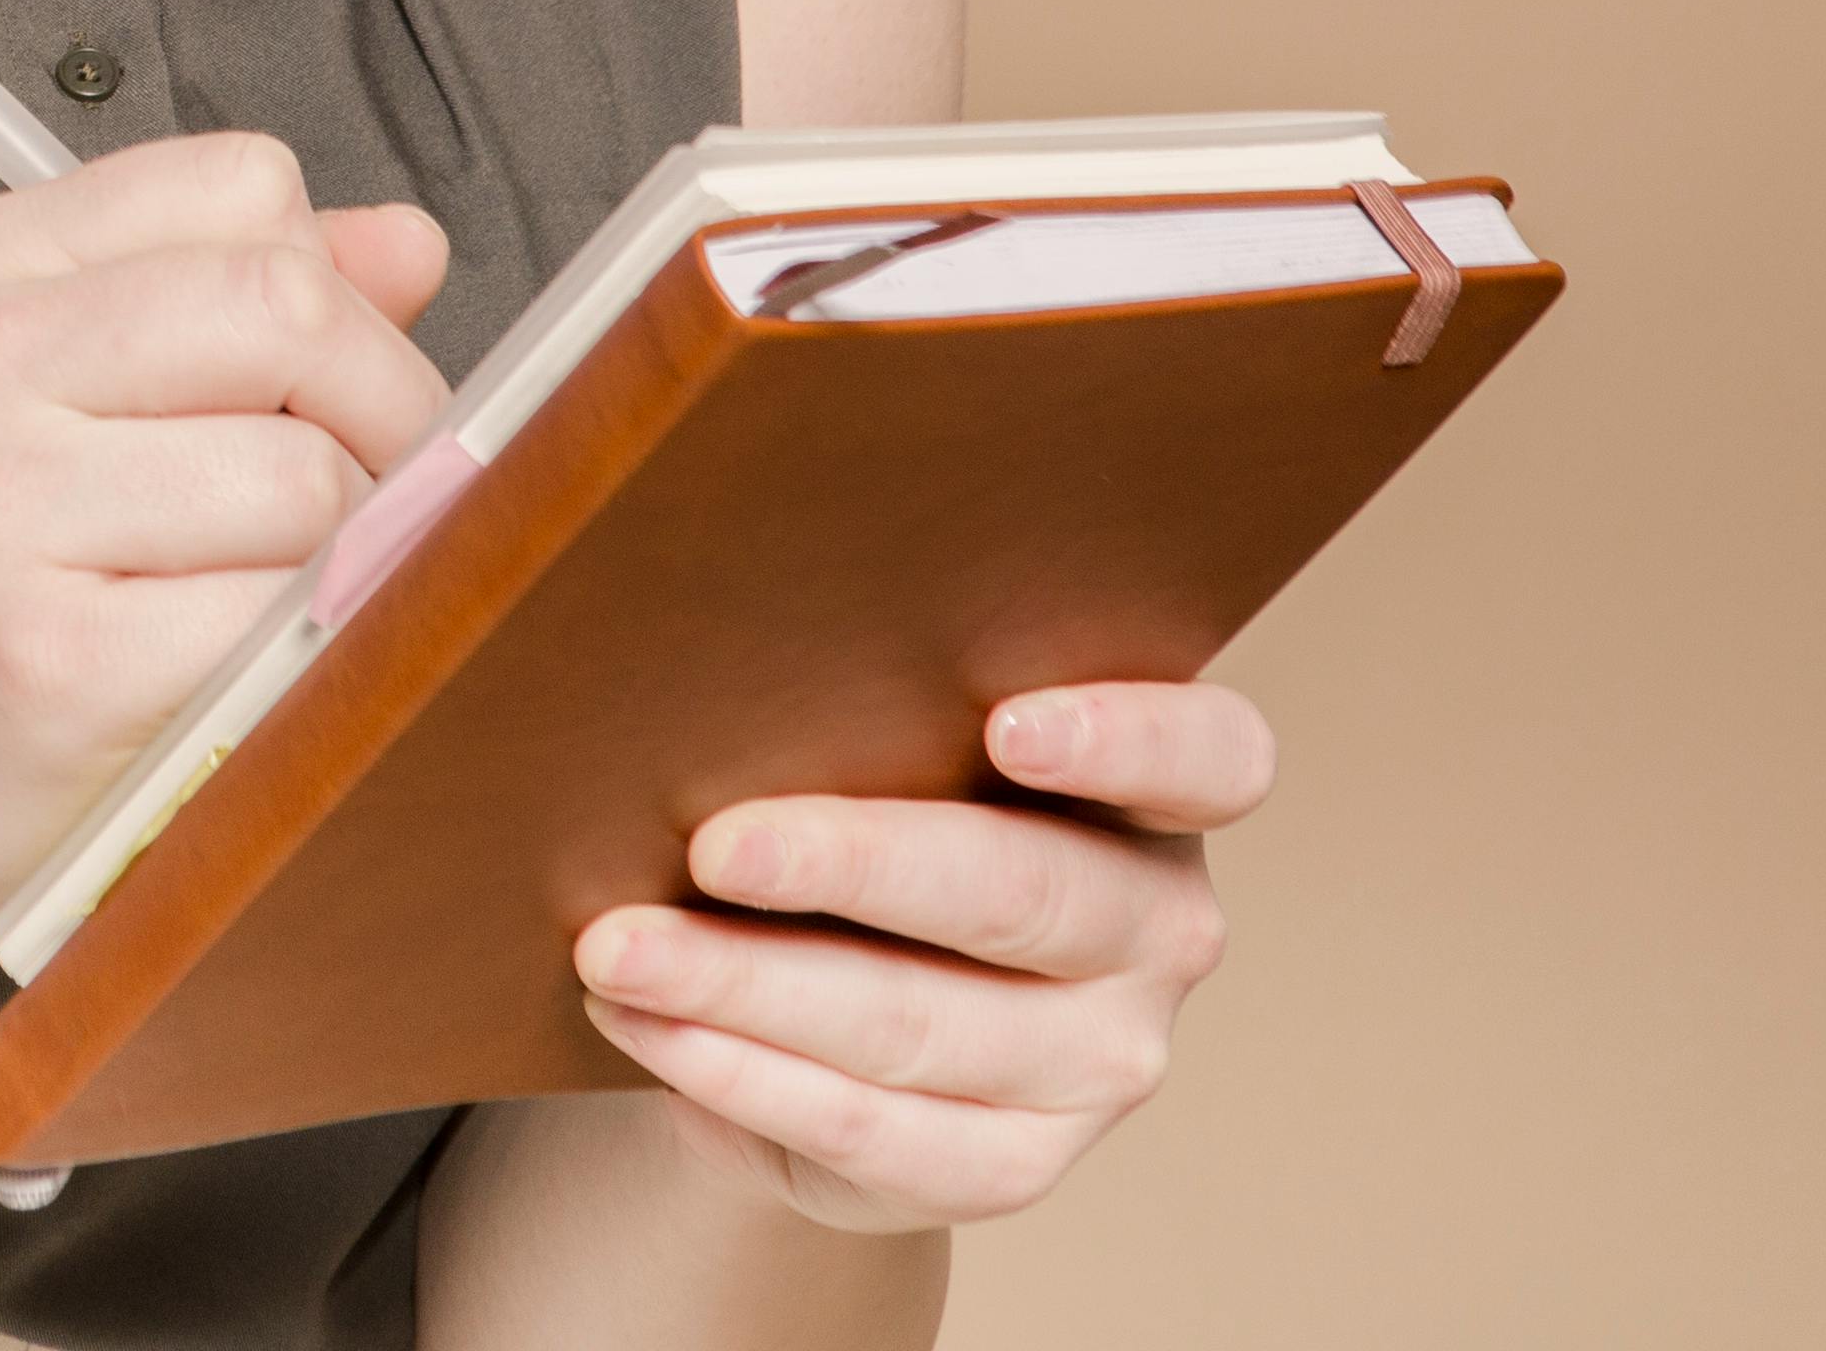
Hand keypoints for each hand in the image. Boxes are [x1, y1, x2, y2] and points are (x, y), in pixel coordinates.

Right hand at [0, 132, 448, 951]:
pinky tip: (253, 665)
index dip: (339, 291)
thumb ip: (251, 302)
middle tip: (371, 496)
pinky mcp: (49, 657)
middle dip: (386, 410)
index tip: (328, 387)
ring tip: (281, 591)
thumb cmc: (8, 576)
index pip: (246, 189)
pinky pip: (278, 615)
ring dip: (351, 551)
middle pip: (288, 310)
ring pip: (309, 476)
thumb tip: (409, 245)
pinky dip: (312, 646)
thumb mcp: (92, 391)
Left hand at [574, 680, 1274, 1230]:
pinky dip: (739, 1076)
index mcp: (1155, 794)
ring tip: (617, 946)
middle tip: (714, 844)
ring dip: (747, 985)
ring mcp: (1099, 1063)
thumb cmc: (863, 805)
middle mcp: (1157, 930)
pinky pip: (871, 1130)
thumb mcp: (883, 741)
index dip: (1126, 738)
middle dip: (853, 862)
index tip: (1008, 724)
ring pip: (918, 1023)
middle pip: (1024, 892)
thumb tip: (703, 660)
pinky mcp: (1010, 1164)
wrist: (830, 1002)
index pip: (1208, 755)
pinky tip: (648, 1026)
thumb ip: (862, 697)